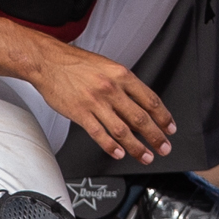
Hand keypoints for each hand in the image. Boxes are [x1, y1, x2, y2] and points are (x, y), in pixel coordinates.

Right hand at [27, 46, 174, 164]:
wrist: (49, 62)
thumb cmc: (77, 64)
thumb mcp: (108, 66)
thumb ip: (124, 84)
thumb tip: (140, 103)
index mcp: (122, 75)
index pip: (150, 100)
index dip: (163, 117)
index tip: (169, 128)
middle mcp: (111, 89)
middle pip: (140, 118)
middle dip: (155, 136)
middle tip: (164, 147)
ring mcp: (95, 102)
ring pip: (122, 130)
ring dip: (136, 147)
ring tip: (145, 156)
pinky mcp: (79, 113)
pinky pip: (98, 133)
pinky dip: (110, 146)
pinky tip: (119, 153)